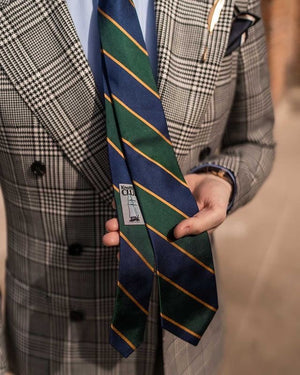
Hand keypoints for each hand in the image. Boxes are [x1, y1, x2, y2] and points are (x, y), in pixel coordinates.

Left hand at [102, 172, 231, 246]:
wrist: (212, 177)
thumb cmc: (216, 199)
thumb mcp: (215, 213)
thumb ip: (201, 224)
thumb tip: (178, 233)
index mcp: (180, 237)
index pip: (158, 250)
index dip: (141, 255)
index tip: (124, 258)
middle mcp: (165, 226)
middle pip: (142, 235)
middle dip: (124, 238)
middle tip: (109, 239)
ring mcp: (158, 210)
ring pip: (137, 218)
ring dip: (121, 222)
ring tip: (110, 225)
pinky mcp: (154, 195)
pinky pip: (138, 199)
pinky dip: (127, 201)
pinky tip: (116, 203)